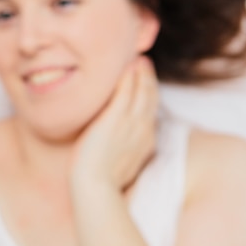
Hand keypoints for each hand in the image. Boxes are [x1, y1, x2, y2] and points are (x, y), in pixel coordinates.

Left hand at [70, 56, 158, 192]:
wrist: (95, 187)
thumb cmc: (101, 181)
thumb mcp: (121, 165)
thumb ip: (124, 152)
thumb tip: (119, 149)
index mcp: (145, 142)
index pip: (151, 112)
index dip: (150, 94)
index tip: (145, 81)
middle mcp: (142, 130)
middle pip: (150, 98)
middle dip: (148, 78)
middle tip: (144, 61)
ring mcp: (130, 123)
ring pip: (141, 91)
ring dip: (140, 73)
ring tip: (138, 58)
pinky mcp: (115, 118)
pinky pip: (124, 91)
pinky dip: (128, 77)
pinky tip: (127, 65)